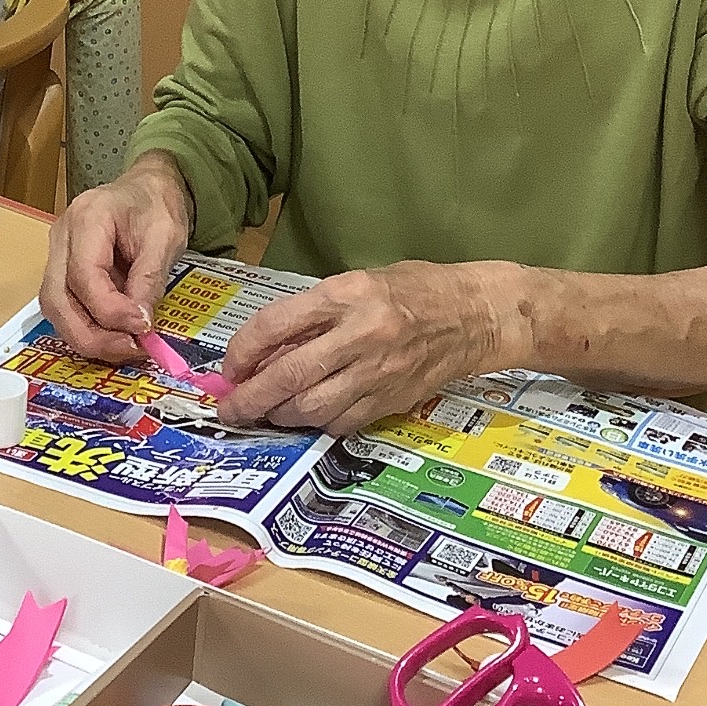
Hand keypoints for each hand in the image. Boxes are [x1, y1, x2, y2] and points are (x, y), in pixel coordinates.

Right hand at [42, 154, 192, 363]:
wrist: (147, 190)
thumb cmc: (155, 205)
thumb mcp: (166, 236)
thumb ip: (149, 278)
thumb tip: (139, 323)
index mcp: (86, 218)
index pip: (83, 275)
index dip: (110, 309)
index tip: (143, 327)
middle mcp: (61, 238)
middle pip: (57, 299)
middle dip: (91, 335)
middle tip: (130, 349)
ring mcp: (56, 255)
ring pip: (55, 310)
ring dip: (87, 338)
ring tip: (126, 347)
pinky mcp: (63, 272)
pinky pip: (66, 308)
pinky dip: (88, 329)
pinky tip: (116, 337)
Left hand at [216, 262, 516, 434]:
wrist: (477, 314)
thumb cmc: (415, 288)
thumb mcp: (358, 281)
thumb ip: (314, 313)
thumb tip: (266, 351)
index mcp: (348, 294)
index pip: (277, 324)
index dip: (243, 350)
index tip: (230, 366)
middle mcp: (361, 335)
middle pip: (290, 375)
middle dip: (251, 397)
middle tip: (229, 408)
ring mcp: (379, 373)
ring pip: (313, 408)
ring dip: (280, 415)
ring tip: (266, 412)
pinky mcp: (392, 400)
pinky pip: (342, 422)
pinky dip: (316, 423)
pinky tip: (307, 416)